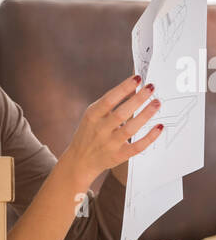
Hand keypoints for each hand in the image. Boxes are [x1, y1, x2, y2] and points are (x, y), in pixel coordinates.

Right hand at [61, 73, 162, 187]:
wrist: (80, 161)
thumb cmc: (89, 134)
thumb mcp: (93, 116)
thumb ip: (110, 103)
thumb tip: (134, 87)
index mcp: (92, 116)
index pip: (109, 100)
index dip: (124, 88)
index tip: (138, 78)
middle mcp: (100, 130)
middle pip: (121, 113)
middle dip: (138, 99)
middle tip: (151, 87)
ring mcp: (109, 144)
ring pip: (130, 129)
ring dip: (145, 115)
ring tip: (157, 103)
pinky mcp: (119, 156)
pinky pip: (137, 147)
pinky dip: (150, 137)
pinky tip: (159, 126)